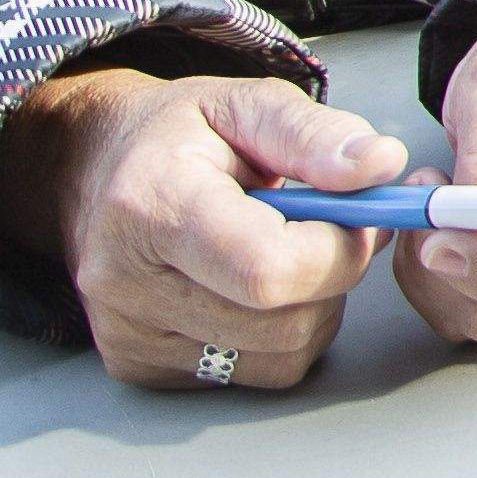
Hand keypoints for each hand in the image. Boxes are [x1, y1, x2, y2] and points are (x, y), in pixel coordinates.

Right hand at [0, 69, 397, 392]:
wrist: (94, 174)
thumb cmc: (178, 136)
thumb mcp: (247, 103)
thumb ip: (316, 134)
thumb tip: (382, 166)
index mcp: (151, 206)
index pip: (268, 271)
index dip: (338, 251)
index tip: (354, 216)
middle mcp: (125, 284)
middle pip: (282, 323)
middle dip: (331, 276)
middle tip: (322, 228)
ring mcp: (127, 335)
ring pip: (279, 357)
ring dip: (312, 308)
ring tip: (282, 251)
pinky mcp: (138, 368)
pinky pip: (255, 374)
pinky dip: (279, 335)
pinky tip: (251, 287)